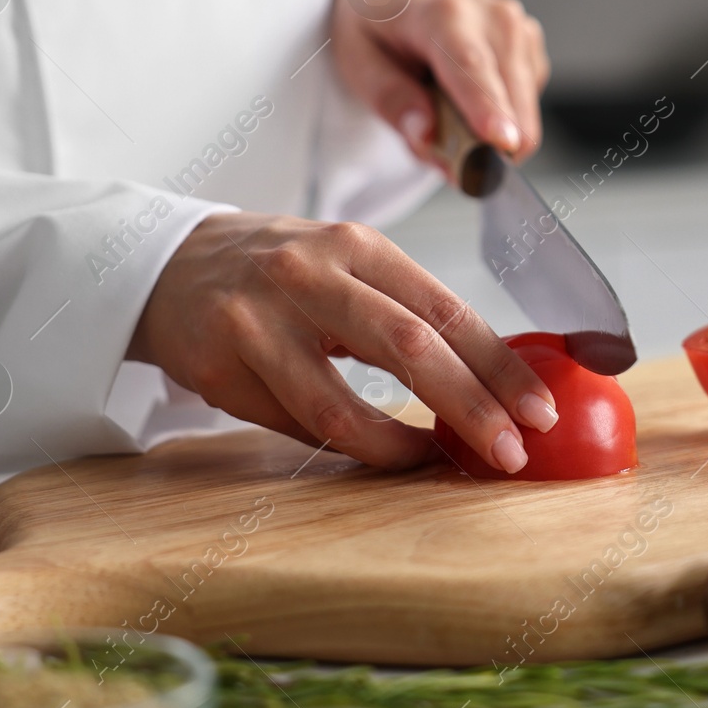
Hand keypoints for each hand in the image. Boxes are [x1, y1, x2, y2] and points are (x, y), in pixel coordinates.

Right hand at [127, 212, 558, 470]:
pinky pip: (296, 423)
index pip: (447, 307)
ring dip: (402, 446)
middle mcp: (309, 273)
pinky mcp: (219, 364)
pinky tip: (382, 452)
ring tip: (442, 461)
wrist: (166, 264)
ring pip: (342, 403)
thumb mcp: (346, 267)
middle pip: (410, 345)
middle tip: (513, 450)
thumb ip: (409, 312)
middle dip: (472, 405)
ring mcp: (259, 319)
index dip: (500, 364)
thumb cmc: (280, 273)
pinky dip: (349, 447)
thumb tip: (497, 379)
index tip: (541, 409)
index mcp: (357, 245)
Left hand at [330, 0, 548, 166]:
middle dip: (489, 145)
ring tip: (448, 120)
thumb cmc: (379, 25)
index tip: (501, 143)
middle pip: (508, 94)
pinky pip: (526, 104)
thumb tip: (425, 134)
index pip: (470, 66)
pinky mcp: (531, 46)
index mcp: (441, 12)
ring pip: (524, 108)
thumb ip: (390, 99)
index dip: (487, 107)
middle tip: (453, 168)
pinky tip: (469, 103)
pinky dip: (501, 119)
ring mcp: (518, 29)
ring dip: (491, 135)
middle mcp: (491, 16)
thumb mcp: (357, 59)